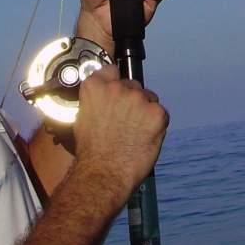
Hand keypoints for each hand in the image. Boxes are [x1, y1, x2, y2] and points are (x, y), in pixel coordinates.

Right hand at [72, 65, 168, 206]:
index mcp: (95, 86)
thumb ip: (95, 101)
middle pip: (132, 85)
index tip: (117, 92)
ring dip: (145, 111)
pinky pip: (161, 114)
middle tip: (127, 121)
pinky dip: (157, 125)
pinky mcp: (157, 113)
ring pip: (149, 98)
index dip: (115, 82)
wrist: (103, 173)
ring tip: (136, 133)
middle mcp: (117, 87)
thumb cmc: (91, 152)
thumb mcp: (83, 118)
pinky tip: (145, 138)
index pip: (111, 71)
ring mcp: (138, 99)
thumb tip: (105, 100)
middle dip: (132, 100)